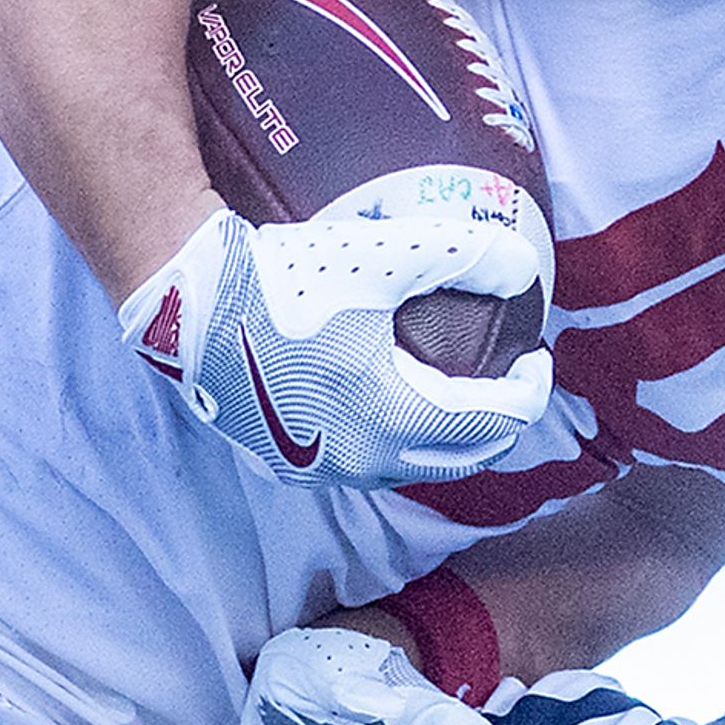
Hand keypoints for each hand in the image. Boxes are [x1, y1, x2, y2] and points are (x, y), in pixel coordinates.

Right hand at [120, 169, 556, 485]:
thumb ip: (469, 256)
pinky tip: (394, 399)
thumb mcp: (386, 254)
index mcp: (394, 419)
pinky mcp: (290, 467)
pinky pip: (368, 463)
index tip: (534, 355)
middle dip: (497, 418)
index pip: (497, 422)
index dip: (530, 389)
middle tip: (506, 374)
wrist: (189, 300)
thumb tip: (526, 269)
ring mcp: (323, 470)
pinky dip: (398, 438)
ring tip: (456, 386)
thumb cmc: (288, 276)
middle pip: (464, 455)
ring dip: (448, 434)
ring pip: (414, 465)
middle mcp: (363, 461)